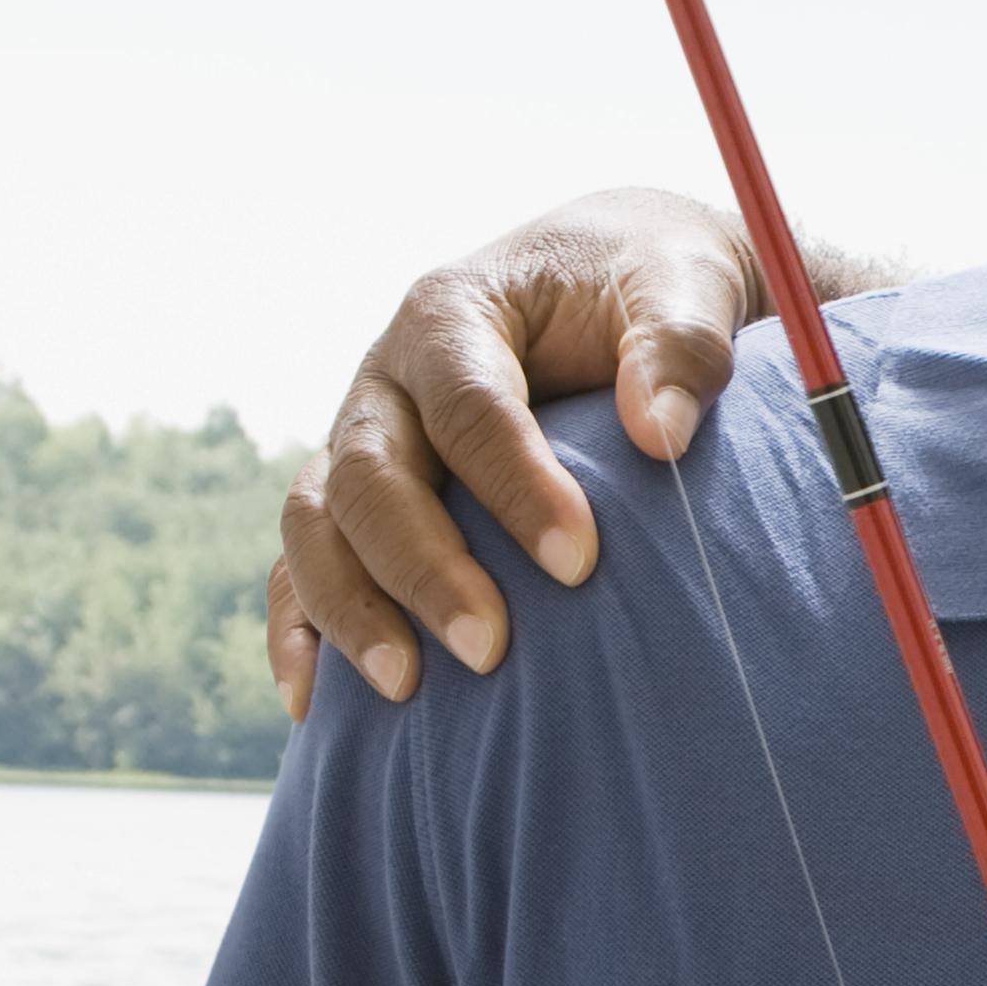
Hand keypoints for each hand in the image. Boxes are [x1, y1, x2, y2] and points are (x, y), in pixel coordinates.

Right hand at [265, 189, 761, 714]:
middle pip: (368, 473)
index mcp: (455, 314)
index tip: (579, 562)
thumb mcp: (684, 284)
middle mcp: (388, 379)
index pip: (468, 406)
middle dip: (424, 566)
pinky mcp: (361, 502)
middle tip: (491, 649)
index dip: (515, 485)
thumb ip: (680, 345)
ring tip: (406, 690)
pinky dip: (302, 630)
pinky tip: (319, 705)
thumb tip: (662, 430)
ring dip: (350, 609)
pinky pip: (303, 565)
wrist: (614, 280)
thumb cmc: (652, 283)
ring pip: (316, 524)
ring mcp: (364, 441)